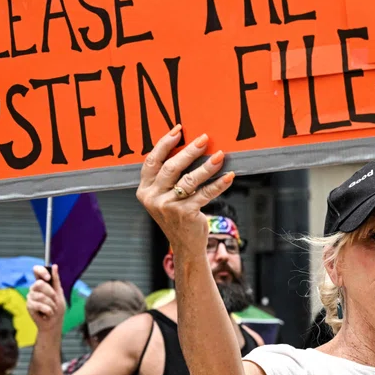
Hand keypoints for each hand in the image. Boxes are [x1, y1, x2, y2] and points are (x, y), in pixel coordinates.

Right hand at [27, 265, 65, 333]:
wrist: (55, 322)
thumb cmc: (58, 307)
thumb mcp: (59, 292)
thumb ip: (56, 280)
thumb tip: (54, 266)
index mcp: (42, 282)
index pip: (36, 270)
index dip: (41, 271)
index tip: (48, 278)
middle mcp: (34, 288)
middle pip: (39, 283)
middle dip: (51, 293)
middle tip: (55, 300)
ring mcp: (30, 297)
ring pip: (41, 296)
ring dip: (51, 304)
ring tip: (52, 309)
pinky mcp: (29, 306)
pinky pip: (39, 305)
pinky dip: (48, 310)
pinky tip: (48, 314)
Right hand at [136, 126, 235, 257]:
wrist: (185, 244)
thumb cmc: (178, 214)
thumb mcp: (165, 195)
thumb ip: (169, 176)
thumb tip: (189, 146)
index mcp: (145, 189)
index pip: (152, 161)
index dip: (165, 143)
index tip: (179, 130)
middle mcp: (153, 198)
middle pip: (171, 168)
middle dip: (189, 151)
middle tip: (204, 139)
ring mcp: (168, 207)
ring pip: (189, 180)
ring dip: (207, 167)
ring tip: (220, 155)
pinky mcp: (185, 214)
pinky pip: (205, 194)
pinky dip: (218, 184)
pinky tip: (229, 176)